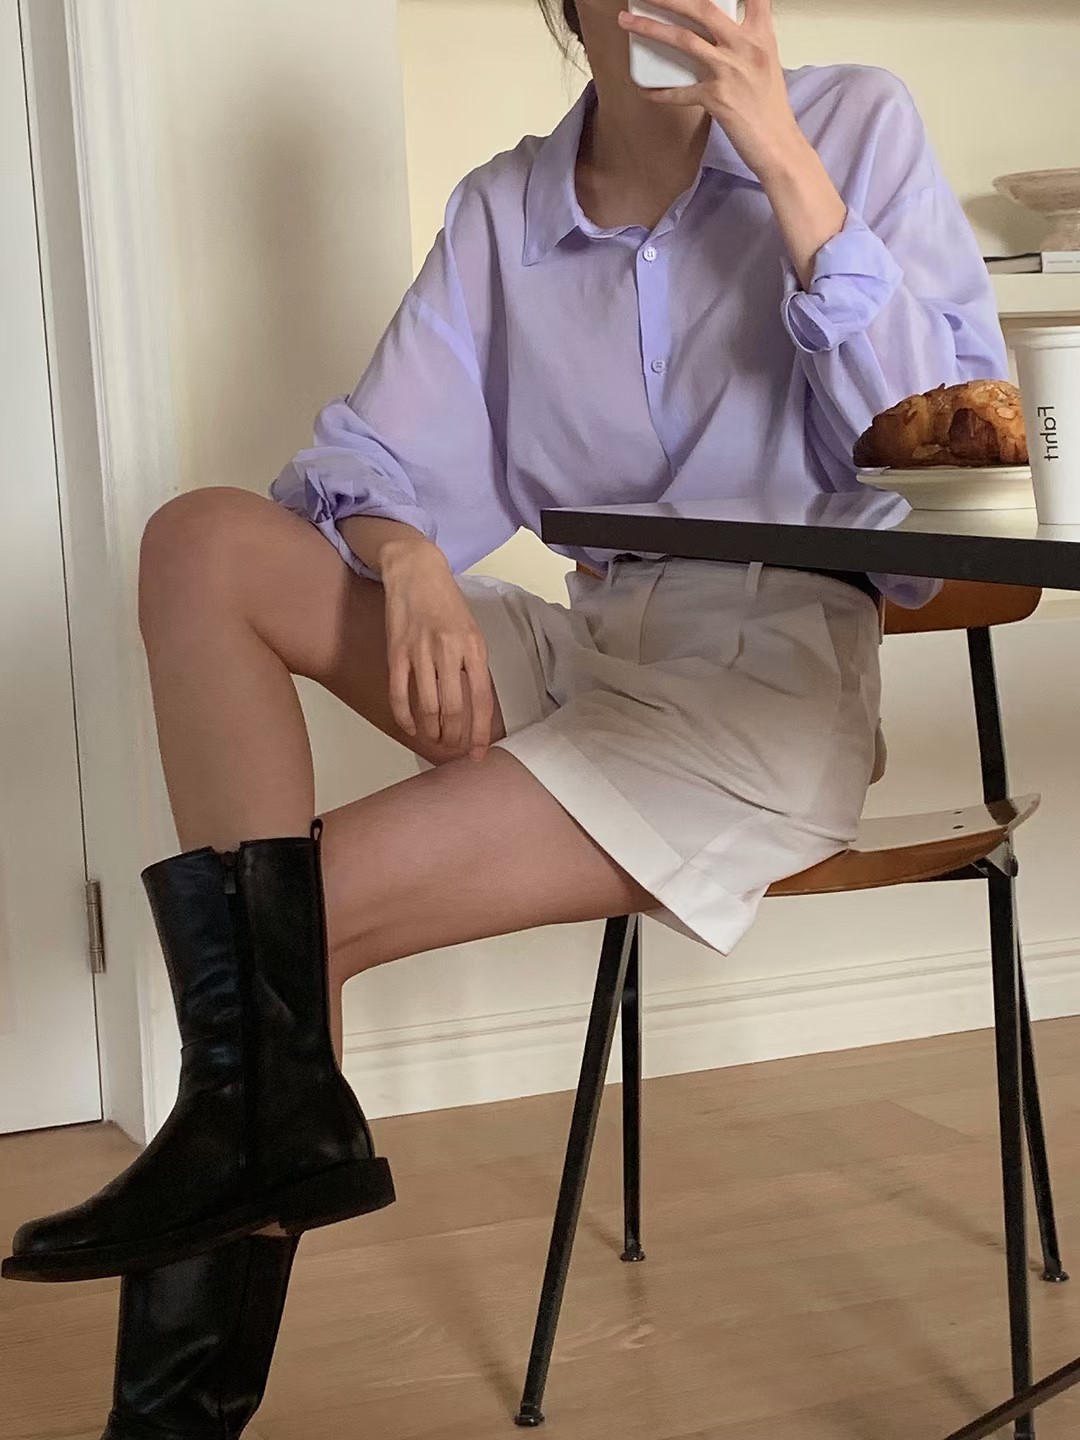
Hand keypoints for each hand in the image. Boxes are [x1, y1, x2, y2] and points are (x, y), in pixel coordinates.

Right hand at [380, 538, 495, 761]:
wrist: (417, 571)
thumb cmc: (446, 602)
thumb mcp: (471, 631)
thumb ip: (473, 665)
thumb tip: (474, 703)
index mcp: (473, 648)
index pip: (481, 699)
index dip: (480, 732)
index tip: (478, 753)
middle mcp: (449, 651)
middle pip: (453, 709)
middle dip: (453, 737)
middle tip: (452, 748)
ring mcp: (420, 652)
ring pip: (427, 706)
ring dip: (431, 731)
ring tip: (433, 740)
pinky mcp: (396, 652)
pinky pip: (400, 694)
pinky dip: (405, 717)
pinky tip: (411, 727)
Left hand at [618, 0, 846, 286]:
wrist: (779, 145)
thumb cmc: (770, 107)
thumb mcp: (765, 62)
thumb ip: (744, 41)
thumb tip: (715, 33)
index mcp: (761, 34)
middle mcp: (746, 46)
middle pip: (703, 7)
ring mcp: (730, 70)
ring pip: (684, 40)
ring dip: (650, 28)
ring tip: (627, 22)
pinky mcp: (717, 98)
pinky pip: (679, 92)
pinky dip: (660, 92)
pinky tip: (645, 90)